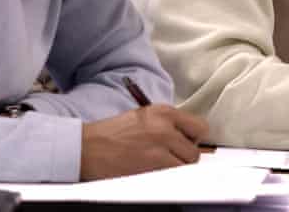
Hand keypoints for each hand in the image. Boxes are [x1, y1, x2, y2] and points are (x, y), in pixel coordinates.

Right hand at [80, 105, 207, 180]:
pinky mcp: (152, 167)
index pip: (200, 127)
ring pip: (185, 166)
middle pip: (194, 151)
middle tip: (169, 157)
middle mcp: (165, 128)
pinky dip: (165, 177)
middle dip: (184, 156)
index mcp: (164, 112)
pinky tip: (152, 171)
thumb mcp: (143, 116)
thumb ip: (167, 123)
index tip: (186, 142)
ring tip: (159, 165)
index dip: (194, 138)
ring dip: (175, 168)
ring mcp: (160, 149)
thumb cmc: (112, 133)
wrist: (87, 147)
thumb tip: (187, 135)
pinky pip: (172, 176)